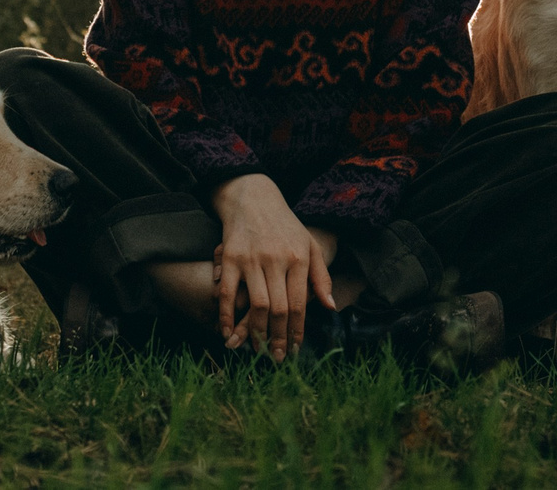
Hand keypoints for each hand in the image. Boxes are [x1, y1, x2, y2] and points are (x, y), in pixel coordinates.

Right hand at [209, 174, 337, 361]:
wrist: (253, 198)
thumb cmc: (286, 226)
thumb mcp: (310, 245)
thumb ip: (321, 277)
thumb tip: (329, 307)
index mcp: (299, 258)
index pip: (299, 304)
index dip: (297, 331)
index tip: (296, 349)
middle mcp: (276, 259)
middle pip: (278, 309)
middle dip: (278, 338)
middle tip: (277, 358)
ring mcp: (252, 258)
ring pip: (255, 305)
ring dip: (256, 332)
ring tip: (258, 349)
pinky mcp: (230, 256)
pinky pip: (228, 293)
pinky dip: (226, 316)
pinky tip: (227, 332)